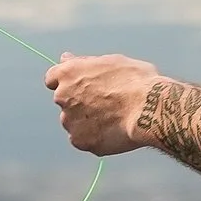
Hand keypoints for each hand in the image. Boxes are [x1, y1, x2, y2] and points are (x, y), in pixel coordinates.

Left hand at [43, 52, 157, 155]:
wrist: (148, 109)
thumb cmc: (135, 81)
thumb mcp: (111, 61)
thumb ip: (84, 63)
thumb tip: (65, 58)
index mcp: (68, 73)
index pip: (52, 78)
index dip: (68, 82)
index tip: (81, 86)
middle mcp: (63, 97)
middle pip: (64, 101)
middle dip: (79, 102)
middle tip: (106, 102)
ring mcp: (70, 121)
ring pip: (73, 122)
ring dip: (86, 121)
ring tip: (113, 118)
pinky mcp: (81, 142)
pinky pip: (83, 140)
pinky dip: (94, 137)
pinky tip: (113, 131)